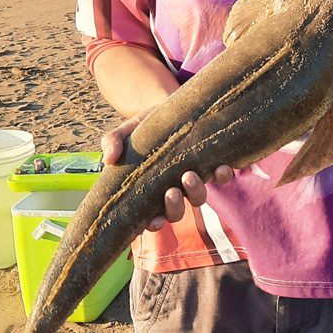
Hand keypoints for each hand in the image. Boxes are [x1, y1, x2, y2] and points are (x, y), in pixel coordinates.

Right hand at [100, 108, 234, 230]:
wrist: (169, 108)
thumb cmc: (145, 127)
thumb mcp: (127, 130)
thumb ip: (113, 141)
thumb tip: (108, 158)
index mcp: (150, 190)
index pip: (150, 217)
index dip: (153, 224)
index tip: (153, 221)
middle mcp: (173, 189)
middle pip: (176, 213)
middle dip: (174, 208)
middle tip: (171, 192)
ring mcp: (193, 178)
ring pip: (197, 198)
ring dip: (195, 191)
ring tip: (190, 175)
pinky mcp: (211, 163)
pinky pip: (221, 176)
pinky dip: (223, 175)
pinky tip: (222, 166)